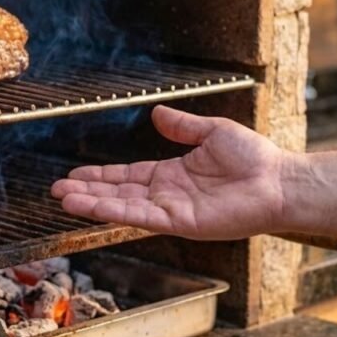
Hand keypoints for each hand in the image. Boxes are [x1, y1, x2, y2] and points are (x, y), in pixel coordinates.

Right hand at [50, 105, 290, 239]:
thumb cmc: (255, 159)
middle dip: (86, 191)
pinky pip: (140, 216)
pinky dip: (114, 212)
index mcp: (172, 174)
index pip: (127, 176)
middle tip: (57, 191)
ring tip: (63, 200)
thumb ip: (183, 126)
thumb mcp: (213, 132)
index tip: (75, 175)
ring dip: (92, 203)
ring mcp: (171, 210)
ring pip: (122, 206)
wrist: (278, 181)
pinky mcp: (179, 222)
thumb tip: (157, 113)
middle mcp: (167, 194)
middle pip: (117, 192)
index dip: (100, 176)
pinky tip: (91, 207)